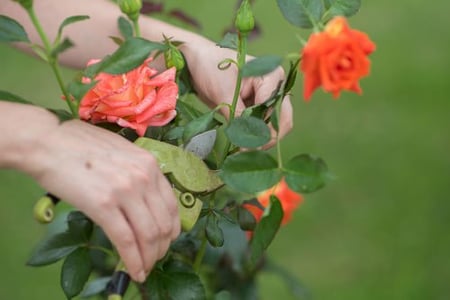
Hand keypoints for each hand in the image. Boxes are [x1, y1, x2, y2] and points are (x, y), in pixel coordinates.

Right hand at [24, 119, 179, 282]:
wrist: (46, 142)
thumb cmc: (79, 145)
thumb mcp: (120, 151)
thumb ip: (136, 172)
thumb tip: (143, 198)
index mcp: (149, 163)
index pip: (171, 205)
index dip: (172, 229)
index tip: (166, 240)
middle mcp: (143, 177)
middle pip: (163, 223)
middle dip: (162, 247)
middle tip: (155, 258)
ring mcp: (125, 191)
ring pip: (148, 235)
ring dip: (150, 258)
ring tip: (145, 268)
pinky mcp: (103, 206)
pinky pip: (126, 241)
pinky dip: (133, 261)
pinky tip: (134, 272)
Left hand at [182, 40, 292, 145]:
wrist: (198, 63)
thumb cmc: (210, 68)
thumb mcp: (224, 92)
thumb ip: (238, 115)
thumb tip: (247, 141)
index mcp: (272, 77)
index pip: (274, 111)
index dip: (262, 130)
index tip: (244, 145)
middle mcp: (276, 88)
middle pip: (282, 121)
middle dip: (266, 138)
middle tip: (246, 150)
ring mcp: (268, 99)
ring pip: (275, 127)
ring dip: (261, 140)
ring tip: (242, 148)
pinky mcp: (259, 108)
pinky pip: (263, 127)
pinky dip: (254, 137)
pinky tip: (241, 143)